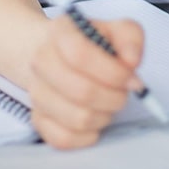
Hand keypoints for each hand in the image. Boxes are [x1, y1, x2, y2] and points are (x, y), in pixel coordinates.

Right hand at [27, 15, 143, 148]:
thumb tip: (131, 62)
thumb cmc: (92, 44)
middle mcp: (41, 61)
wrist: (58, 55)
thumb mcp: (117, 30)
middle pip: (82, 91)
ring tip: (109, 104)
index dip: (113, 72)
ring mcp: (36, 92)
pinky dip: (87, 135)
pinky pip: (64, 139)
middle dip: (114, 97)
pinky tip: (95, 120)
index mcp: (61, 32)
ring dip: (104, 116)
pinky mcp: (38, 119)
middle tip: (123, 92)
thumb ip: (130, 38)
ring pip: (77, 119)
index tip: (130, 77)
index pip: (81, 55)